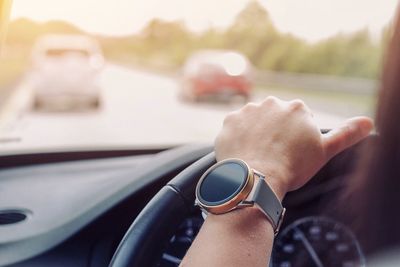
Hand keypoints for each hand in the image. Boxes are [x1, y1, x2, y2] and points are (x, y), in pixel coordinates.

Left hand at [215, 97, 372, 199]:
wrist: (257, 178)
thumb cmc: (293, 167)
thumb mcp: (324, 151)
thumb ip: (346, 134)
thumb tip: (368, 122)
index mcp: (296, 108)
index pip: (297, 120)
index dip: (294, 138)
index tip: (291, 153)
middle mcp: (270, 103)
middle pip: (274, 118)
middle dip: (274, 133)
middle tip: (274, 155)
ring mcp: (247, 111)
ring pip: (254, 122)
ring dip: (255, 134)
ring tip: (258, 155)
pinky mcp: (228, 121)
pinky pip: (234, 129)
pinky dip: (238, 139)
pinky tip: (243, 153)